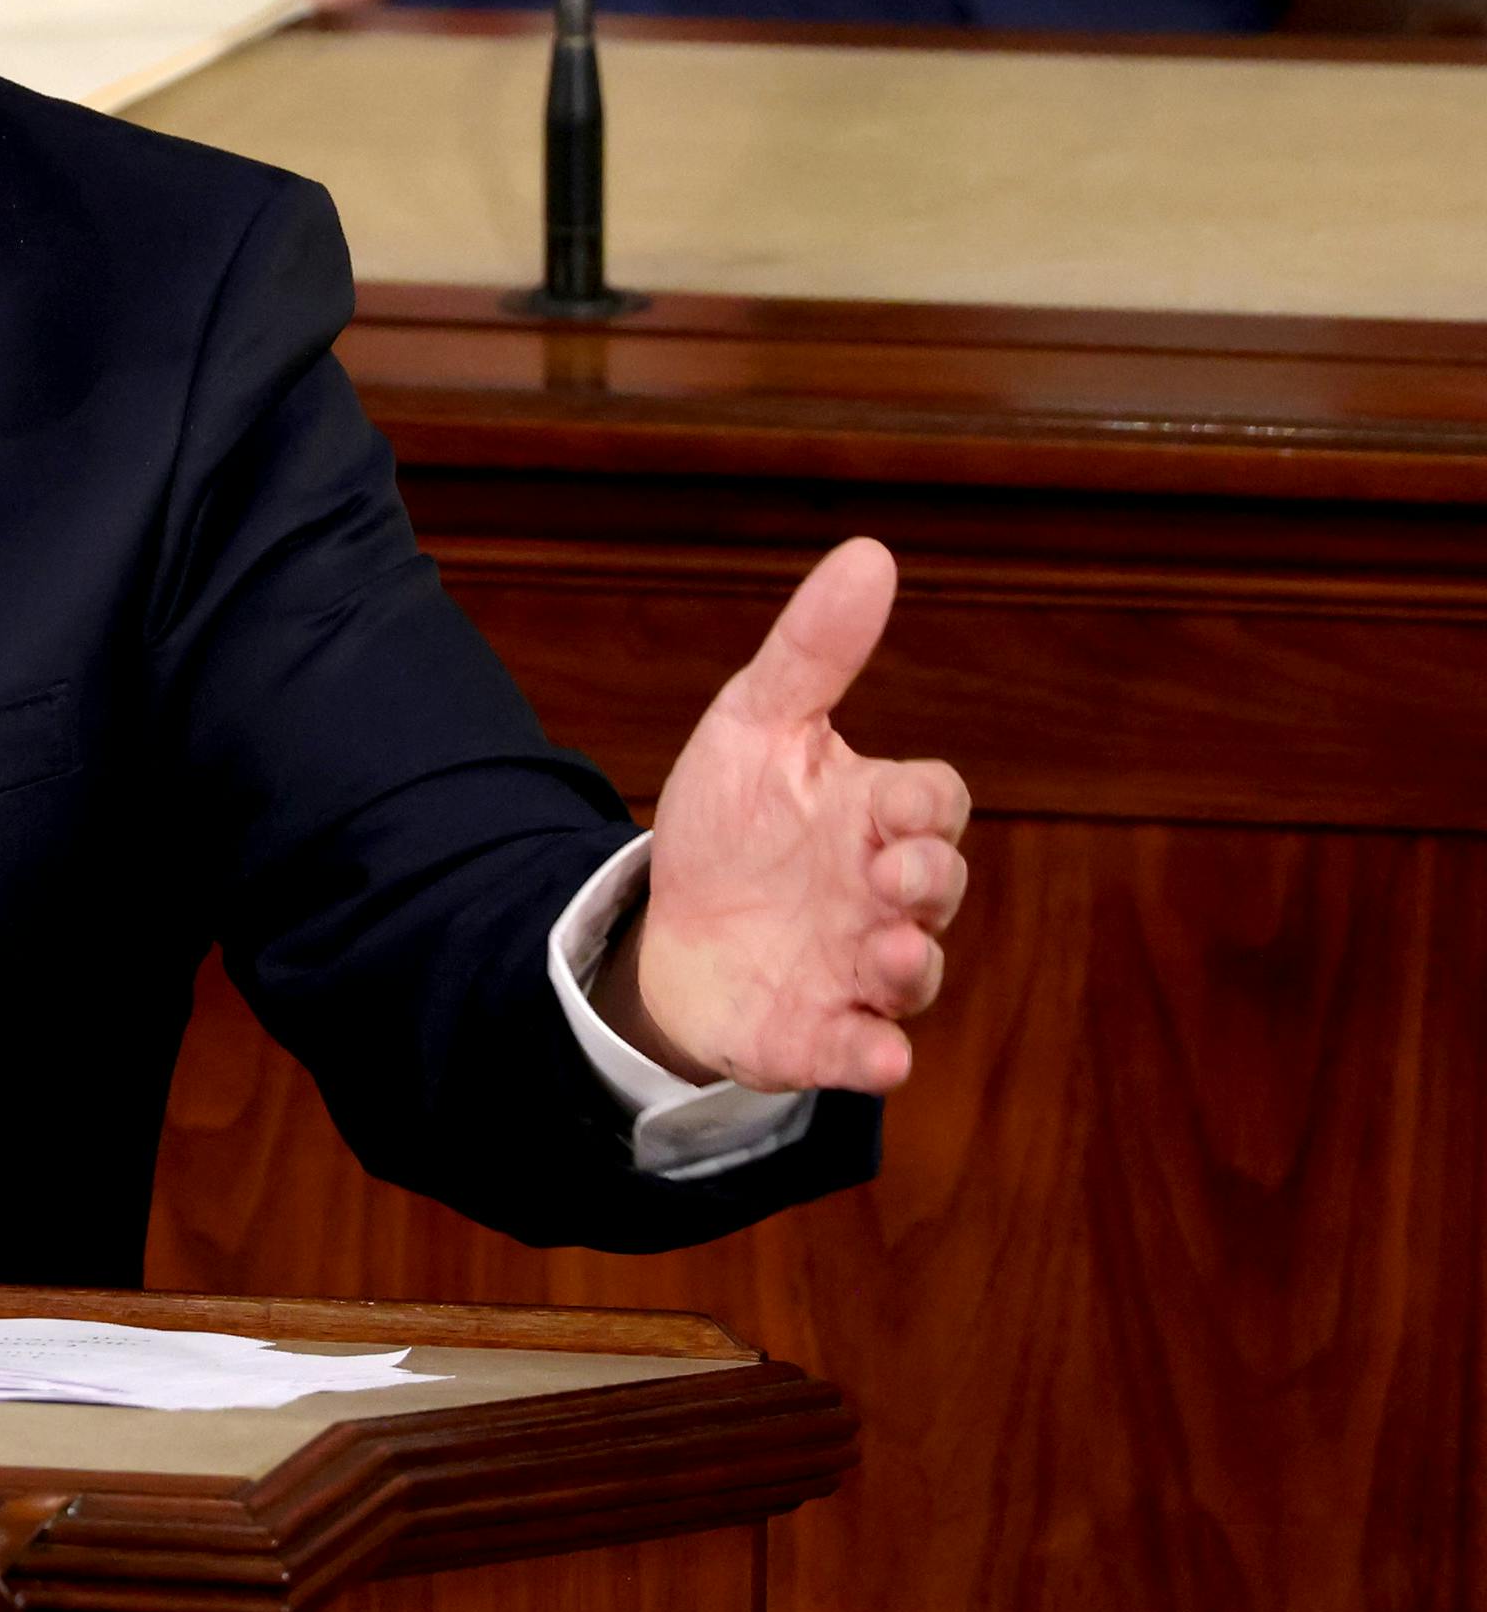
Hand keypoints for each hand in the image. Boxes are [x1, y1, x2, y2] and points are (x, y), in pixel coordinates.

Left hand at [601, 539, 973, 1093]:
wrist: (671, 924)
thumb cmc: (734, 820)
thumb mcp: (755, 726)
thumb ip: (812, 652)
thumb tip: (870, 553)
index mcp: (874, 813)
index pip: (933, 800)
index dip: (924, 803)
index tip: (893, 803)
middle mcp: (883, 894)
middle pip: (939, 886)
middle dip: (927, 883)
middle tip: (892, 878)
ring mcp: (858, 968)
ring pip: (913, 974)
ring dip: (910, 968)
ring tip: (891, 956)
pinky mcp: (821, 1032)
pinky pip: (864, 1052)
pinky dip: (874, 1057)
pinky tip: (879, 1057)